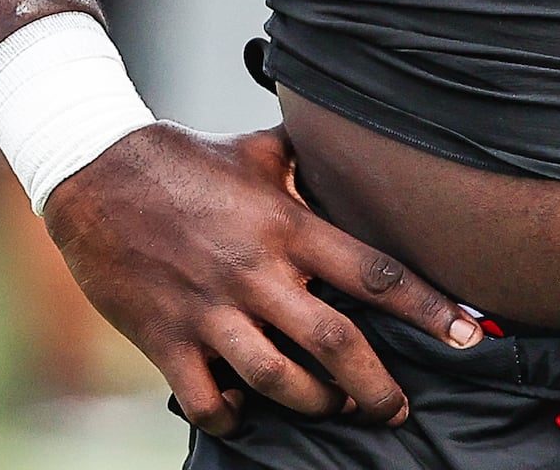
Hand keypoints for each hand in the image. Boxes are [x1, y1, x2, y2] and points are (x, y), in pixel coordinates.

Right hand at [41, 123, 477, 435]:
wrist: (94, 173)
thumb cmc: (184, 160)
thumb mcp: (259, 150)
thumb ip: (311, 158)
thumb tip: (356, 143)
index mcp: (289, 227)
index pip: (375, 273)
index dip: (427, 308)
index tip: (465, 334)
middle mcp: (257, 273)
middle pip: (336, 343)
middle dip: (377, 386)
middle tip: (397, 409)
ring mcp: (210, 310)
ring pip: (280, 379)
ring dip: (316, 403)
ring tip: (334, 407)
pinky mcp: (166, 338)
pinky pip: (208, 398)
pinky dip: (233, 416)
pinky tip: (246, 414)